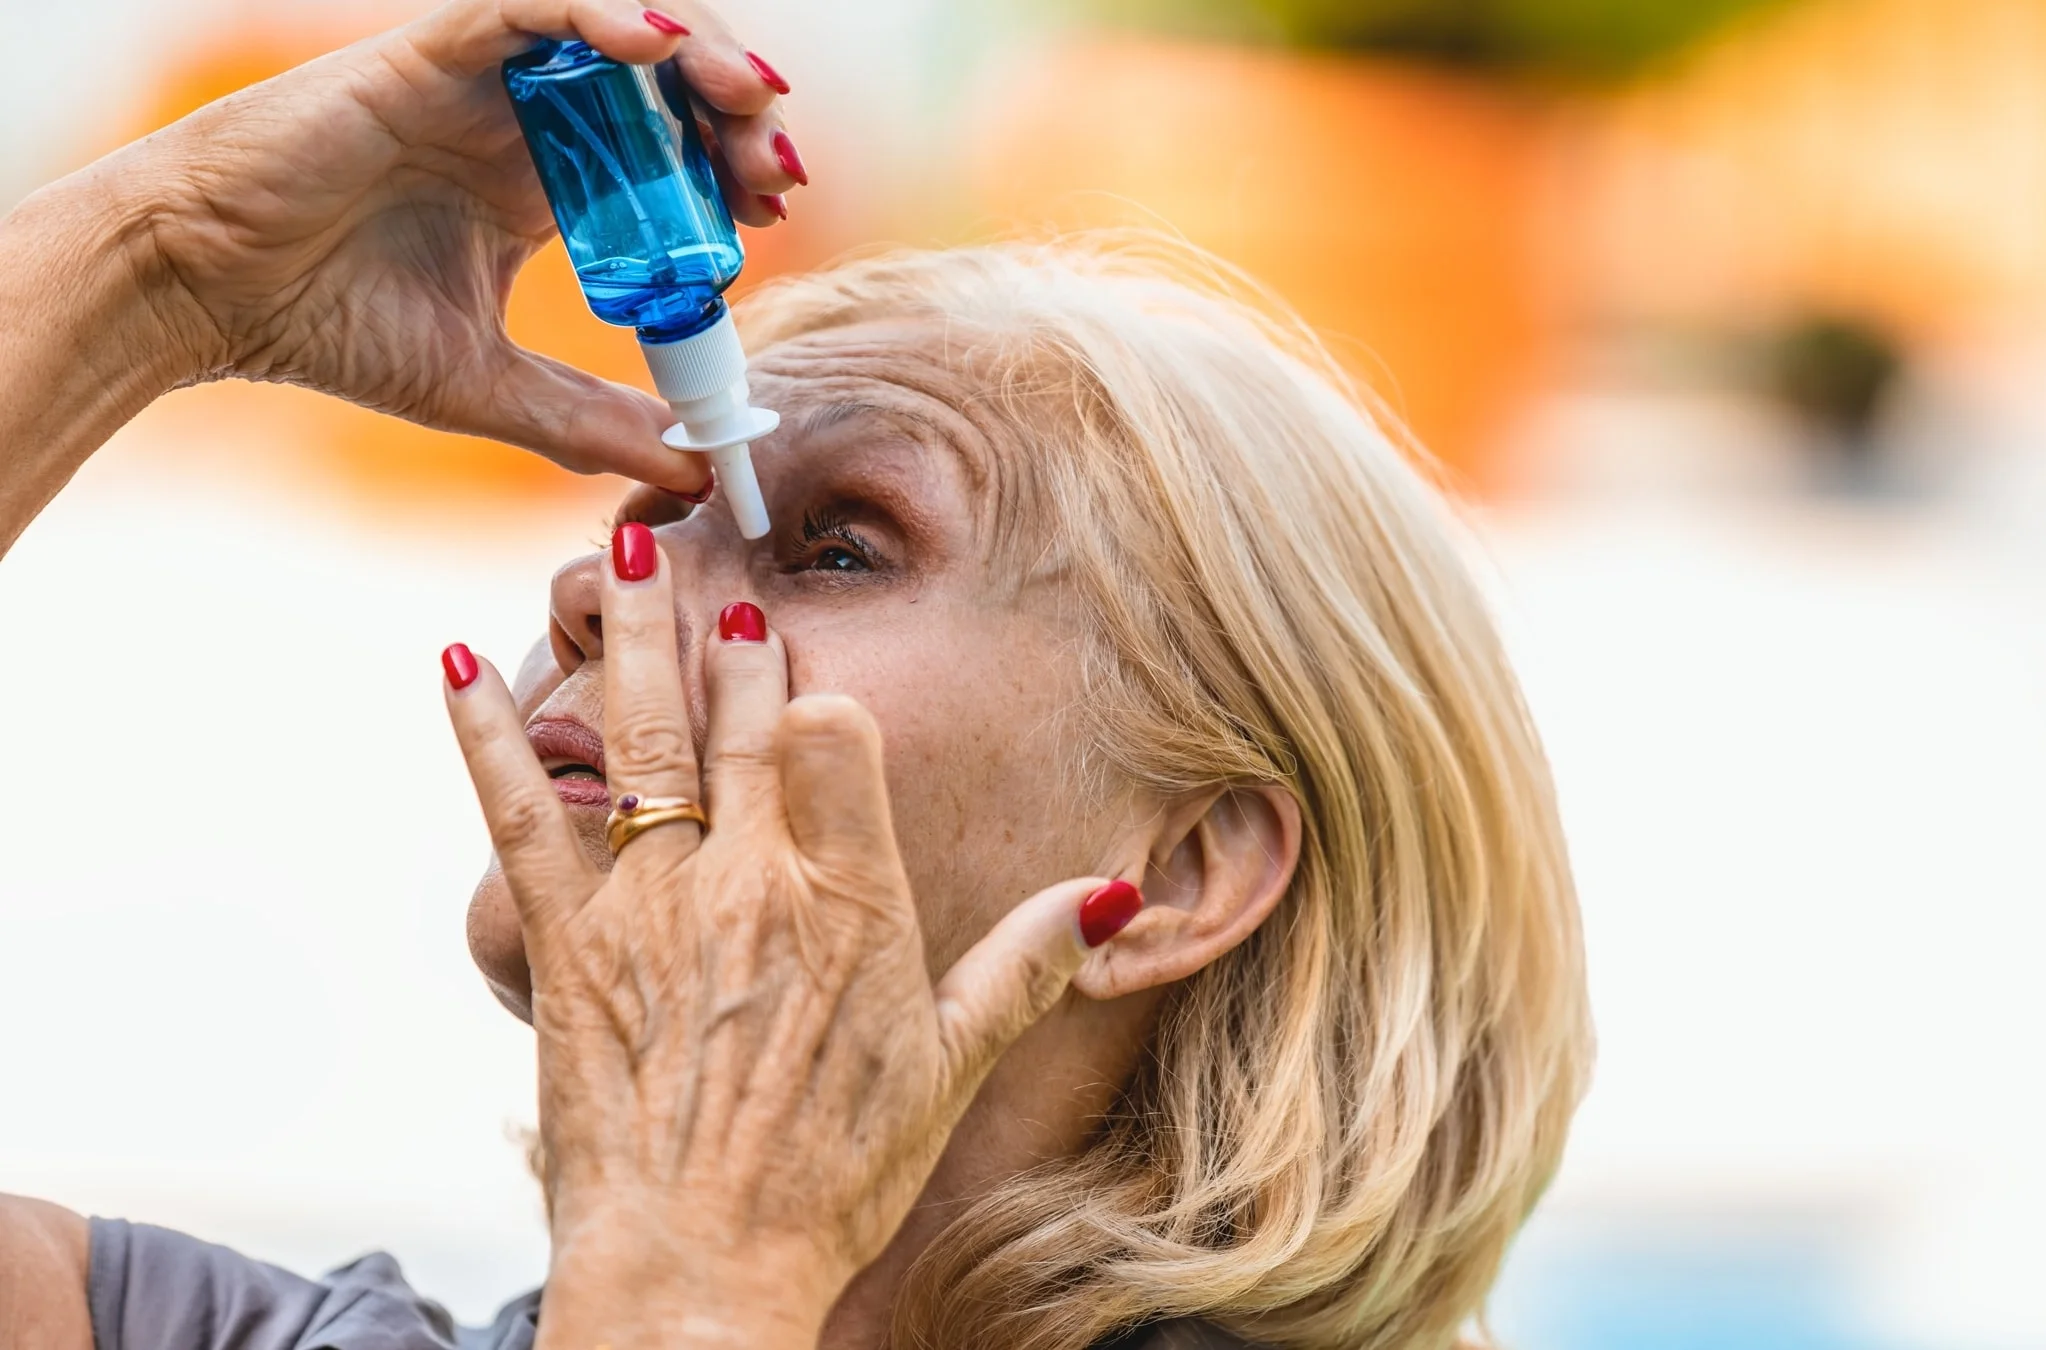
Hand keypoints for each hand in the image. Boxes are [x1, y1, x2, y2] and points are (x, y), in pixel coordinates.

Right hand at [117, 0, 804, 491]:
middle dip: (736, 105)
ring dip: (695, 49)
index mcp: (548, 183)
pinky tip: (655, 45)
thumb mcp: (493, 391)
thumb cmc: (327, 325)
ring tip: (743, 97)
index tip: (772, 207)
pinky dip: (599, 11)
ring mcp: (483, 77)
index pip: (671, 149)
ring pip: (616, 23)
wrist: (207, 293)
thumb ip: (595, 425)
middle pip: (665, 80)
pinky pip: (529, 3)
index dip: (732, 162)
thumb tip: (699, 472)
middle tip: (776, 160)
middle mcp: (526, 118)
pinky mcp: (432, 49)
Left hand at [439, 526, 1142, 1345]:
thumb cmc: (831, 1177)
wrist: (700, 1268)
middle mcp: (749, 883)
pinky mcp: (566, 945)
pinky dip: (486, 738)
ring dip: (624, 638)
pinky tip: (460, 668)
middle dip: (726, 633)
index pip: (832, 734)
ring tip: (616, 555)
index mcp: (850, 901)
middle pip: (737, 718)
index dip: (814, 688)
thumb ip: (1023, 965)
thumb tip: (1105, 898)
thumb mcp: (948, 1067)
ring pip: (636, 738)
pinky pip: (521, 817)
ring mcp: (649, 907)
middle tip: (711, 565)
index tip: (798, 653)